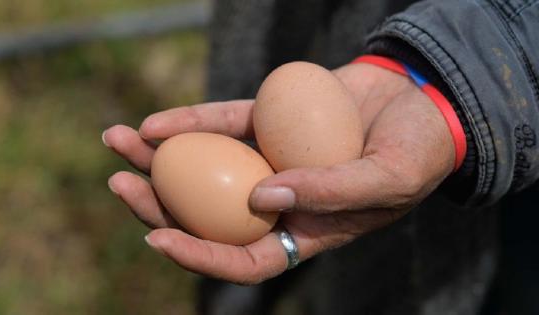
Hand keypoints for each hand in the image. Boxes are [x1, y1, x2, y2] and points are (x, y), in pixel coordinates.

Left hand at [102, 62, 454, 283]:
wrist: (422, 101)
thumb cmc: (417, 151)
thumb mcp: (389, 178)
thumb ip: (333, 192)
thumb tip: (259, 196)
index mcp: (306, 231)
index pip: (245, 258)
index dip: (201, 255)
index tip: (159, 237)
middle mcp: (277, 201)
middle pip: (207, 214)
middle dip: (157, 204)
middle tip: (119, 185)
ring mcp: (268, 160)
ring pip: (203, 167)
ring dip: (156, 158)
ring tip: (116, 140)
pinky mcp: (266, 122)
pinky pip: (221, 124)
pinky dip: (189, 123)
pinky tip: (153, 123)